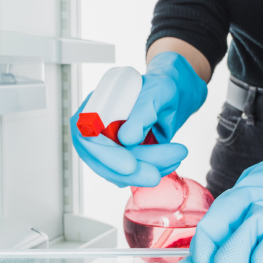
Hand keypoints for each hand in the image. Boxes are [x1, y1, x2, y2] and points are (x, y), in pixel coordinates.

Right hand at [70, 51, 207, 187]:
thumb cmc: (160, 88)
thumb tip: (127, 137)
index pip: (87, 137)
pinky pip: (130, 174)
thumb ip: (143, 111)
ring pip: (118, 172)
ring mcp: (105, 147)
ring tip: (175, 155)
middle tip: (156, 175)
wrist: (171, 98)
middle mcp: (94, 129)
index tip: (130, 166)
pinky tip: (170, 160)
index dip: (106, 154)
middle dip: (131, 172)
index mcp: (94, 106)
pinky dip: (152, 170)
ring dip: (147, 170)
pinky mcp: (119, 159)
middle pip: (101, 161)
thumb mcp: (158, 92)